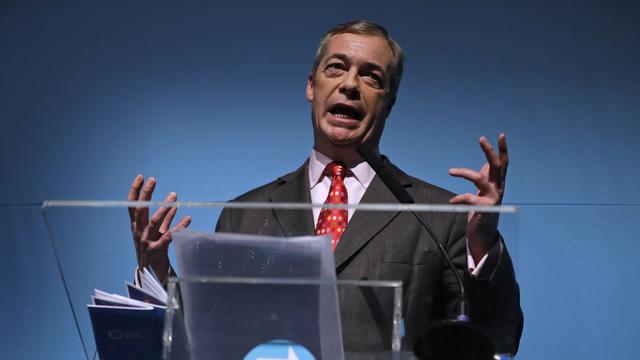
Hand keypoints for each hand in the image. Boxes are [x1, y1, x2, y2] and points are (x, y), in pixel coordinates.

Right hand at [128, 175, 190, 282]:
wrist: (150, 274)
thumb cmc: (152, 249)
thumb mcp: (156, 232)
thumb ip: (164, 219)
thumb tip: (173, 204)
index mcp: (136, 226)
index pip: (132, 206)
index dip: (135, 191)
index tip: (140, 177)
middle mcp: (138, 232)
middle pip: (140, 210)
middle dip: (146, 194)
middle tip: (152, 179)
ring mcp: (145, 242)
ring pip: (154, 222)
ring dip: (164, 208)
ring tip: (174, 195)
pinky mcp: (155, 251)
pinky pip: (168, 237)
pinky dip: (178, 227)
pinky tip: (188, 218)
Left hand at [448, 134, 508, 262]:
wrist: (485, 231)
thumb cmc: (484, 206)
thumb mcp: (486, 189)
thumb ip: (487, 176)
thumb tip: (485, 163)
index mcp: (498, 181)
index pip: (503, 162)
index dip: (503, 149)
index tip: (501, 135)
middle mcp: (498, 187)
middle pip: (496, 165)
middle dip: (489, 151)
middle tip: (481, 138)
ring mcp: (493, 198)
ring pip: (480, 179)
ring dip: (464, 173)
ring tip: (451, 171)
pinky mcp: (485, 209)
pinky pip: (470, 199)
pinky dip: (459, 198)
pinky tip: (452, 200)